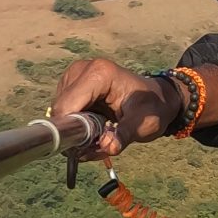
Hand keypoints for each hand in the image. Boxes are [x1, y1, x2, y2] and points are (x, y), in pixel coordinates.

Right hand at [50, 56, 184, 160]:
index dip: (73, 130)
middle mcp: (81, 70)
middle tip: (99, 143)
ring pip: (60, 114)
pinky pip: (64, 112)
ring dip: (77, 130)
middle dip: (76, 132)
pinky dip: (77, 124)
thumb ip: (125, 134)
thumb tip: (107, 146)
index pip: (67, 107)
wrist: (157, 98)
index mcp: (99, 73)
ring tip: (102, 133)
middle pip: (61, 111)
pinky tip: (96, 126)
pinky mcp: (70, 85)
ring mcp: (73, 76)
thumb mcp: (145, 124)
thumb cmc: (153, 108)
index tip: (90, 145)